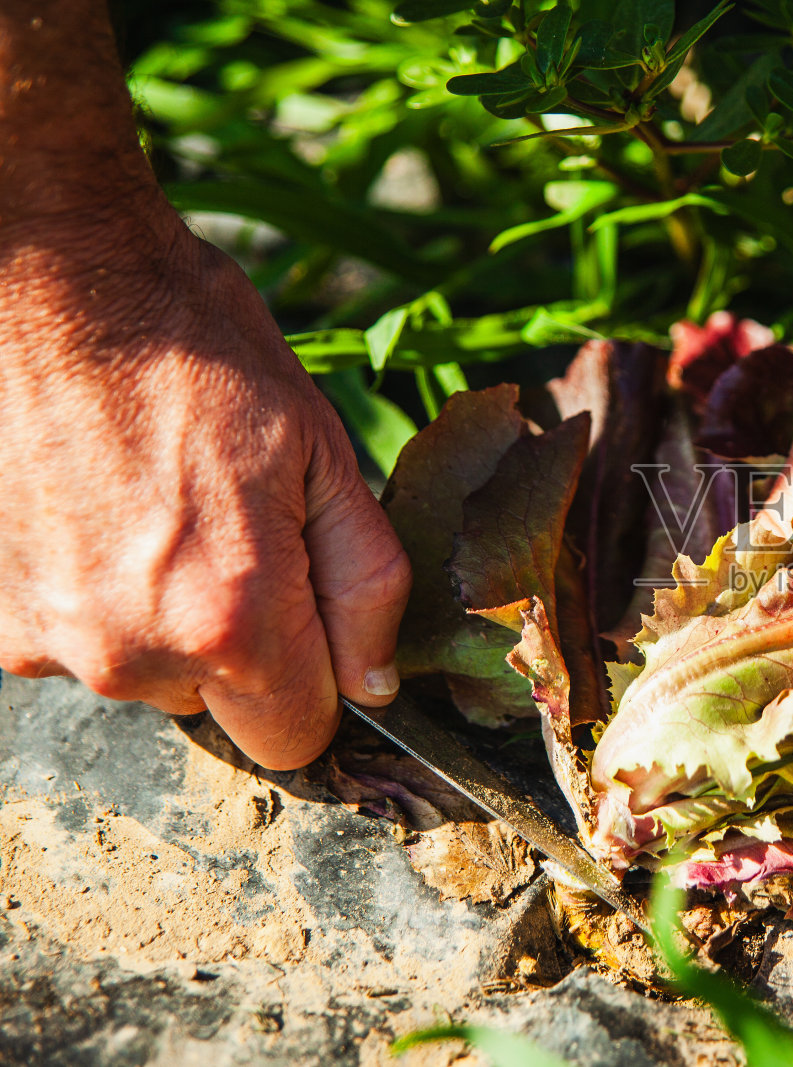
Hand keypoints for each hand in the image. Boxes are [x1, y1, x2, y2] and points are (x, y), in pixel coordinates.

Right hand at [0, 216, 410, 768]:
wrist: (49, 282)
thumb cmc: (197, 352)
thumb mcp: (324, 454)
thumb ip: (365, 585)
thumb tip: (376, 683)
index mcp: (229, 620)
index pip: (295, 737)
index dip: (320, 685)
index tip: (313, 616)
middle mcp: (128, 653)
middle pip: (218, 706)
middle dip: (243, 641)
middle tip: (231, 527)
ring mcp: (45, 640)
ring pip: (145, 672)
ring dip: (165, 616)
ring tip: (157, 505)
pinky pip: (77, 637)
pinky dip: (98, 593)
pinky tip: (99, 508)